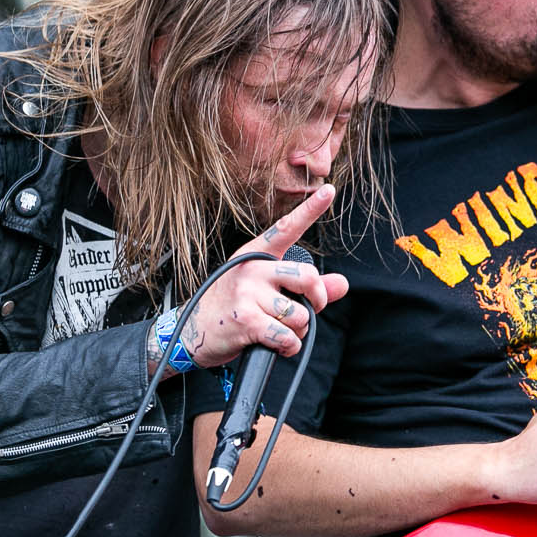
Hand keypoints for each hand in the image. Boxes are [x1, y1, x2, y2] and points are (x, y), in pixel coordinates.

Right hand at [181, 185, 348, 368]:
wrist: (194, 331)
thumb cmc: (232, 306)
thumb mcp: (265, 289)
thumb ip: (306, 287)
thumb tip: (342, 284)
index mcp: (256, 256)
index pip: (286, 229)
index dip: (310, 210)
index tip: (329, 190)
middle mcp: (252, 269)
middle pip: (307, 278)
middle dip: (317, 300)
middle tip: (309, 310)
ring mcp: (248, 294)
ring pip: (300, 313)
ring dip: (298, 329)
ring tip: (279, 329)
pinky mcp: (247, 320)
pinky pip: (288, 336)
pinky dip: (289, 346)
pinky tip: (277, 344)